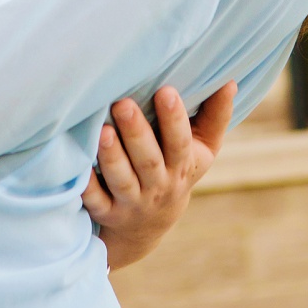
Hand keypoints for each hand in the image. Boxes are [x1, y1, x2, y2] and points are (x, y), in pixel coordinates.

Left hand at [81, 80, 236, 271]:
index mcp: (182, 166)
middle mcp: (158, 186)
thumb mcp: (202, 150)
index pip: (180, 143)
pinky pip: (95, 202)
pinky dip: (86, 187)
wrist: (147, 226)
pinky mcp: (107, 212)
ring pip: (122, 180)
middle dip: (137, 133)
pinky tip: (77, 166)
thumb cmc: (176, 169)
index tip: (166, 91)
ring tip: (102, 131)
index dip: (174, 119)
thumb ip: (215, 117)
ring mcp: (131, 201)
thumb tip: (230, 81)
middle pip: (148, 161)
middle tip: (123, 103)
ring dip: (112, 157)